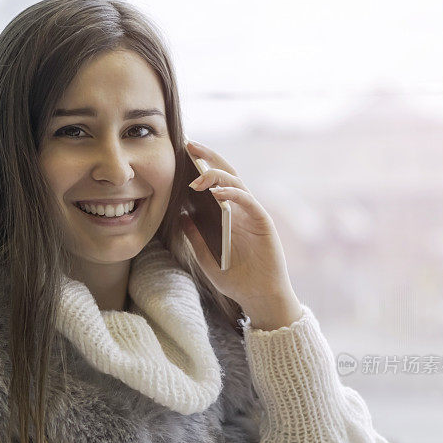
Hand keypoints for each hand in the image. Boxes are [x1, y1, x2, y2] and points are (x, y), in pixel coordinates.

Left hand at [182, 139, 295, 311]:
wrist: (259, 297)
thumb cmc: (235, 280)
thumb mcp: (206, 258)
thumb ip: (195, 237)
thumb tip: (179, 216)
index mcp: (227, 215)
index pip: (213, 184)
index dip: (199, 167)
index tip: (179, 154)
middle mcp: (241, 210)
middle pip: (225, 174)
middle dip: (208, 158)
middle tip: (188, 145)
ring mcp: (252, 214)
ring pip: (237, 183)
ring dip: (217, 176)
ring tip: (197, 176)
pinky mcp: (263, 222)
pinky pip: (248, 201)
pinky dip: (233, 195)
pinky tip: (217, 194)